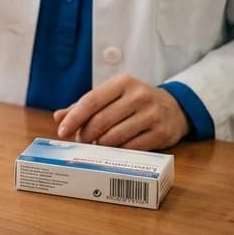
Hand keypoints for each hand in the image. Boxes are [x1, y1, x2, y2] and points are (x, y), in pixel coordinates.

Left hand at [52, 74, 189, 150]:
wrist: (174, 108)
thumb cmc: (134, 102)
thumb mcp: (112, 96)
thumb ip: (85, 105)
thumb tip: (59, 117)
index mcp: (123, 82)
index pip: (92, 100)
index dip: (74, 117)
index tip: (62, 131)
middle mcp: (138, 95)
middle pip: (102, 120)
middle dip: (86, 134)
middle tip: (80, 141)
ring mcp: (152, 114)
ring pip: (115, 136)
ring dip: (100, 145)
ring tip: (95, 145)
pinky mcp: (161, 133)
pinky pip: (131, 148)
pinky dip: (118, 152)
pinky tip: (113, 150)